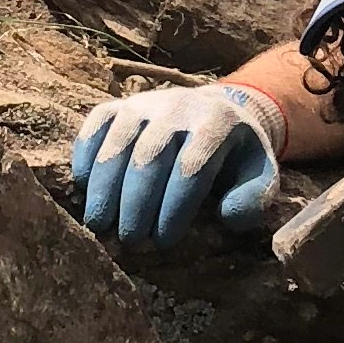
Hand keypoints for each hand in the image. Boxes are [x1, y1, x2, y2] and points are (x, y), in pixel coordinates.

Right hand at [71, 82, 283, 249]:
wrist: (220, 109)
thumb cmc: (237, 154)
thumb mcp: (260, 174)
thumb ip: (254, 198)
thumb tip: (227, 216)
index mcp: (217, 124)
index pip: (191, 167)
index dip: (174, 206)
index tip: (163, 240)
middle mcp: (178, 107)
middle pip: (150, 155)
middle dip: (136, 201)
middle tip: (129, 238)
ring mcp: (146, 103)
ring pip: (119, 140)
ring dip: (105, 184)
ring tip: (99, 222)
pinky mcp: (121, 104)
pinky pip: (97, 123)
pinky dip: (86, 152)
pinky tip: (83, 185)